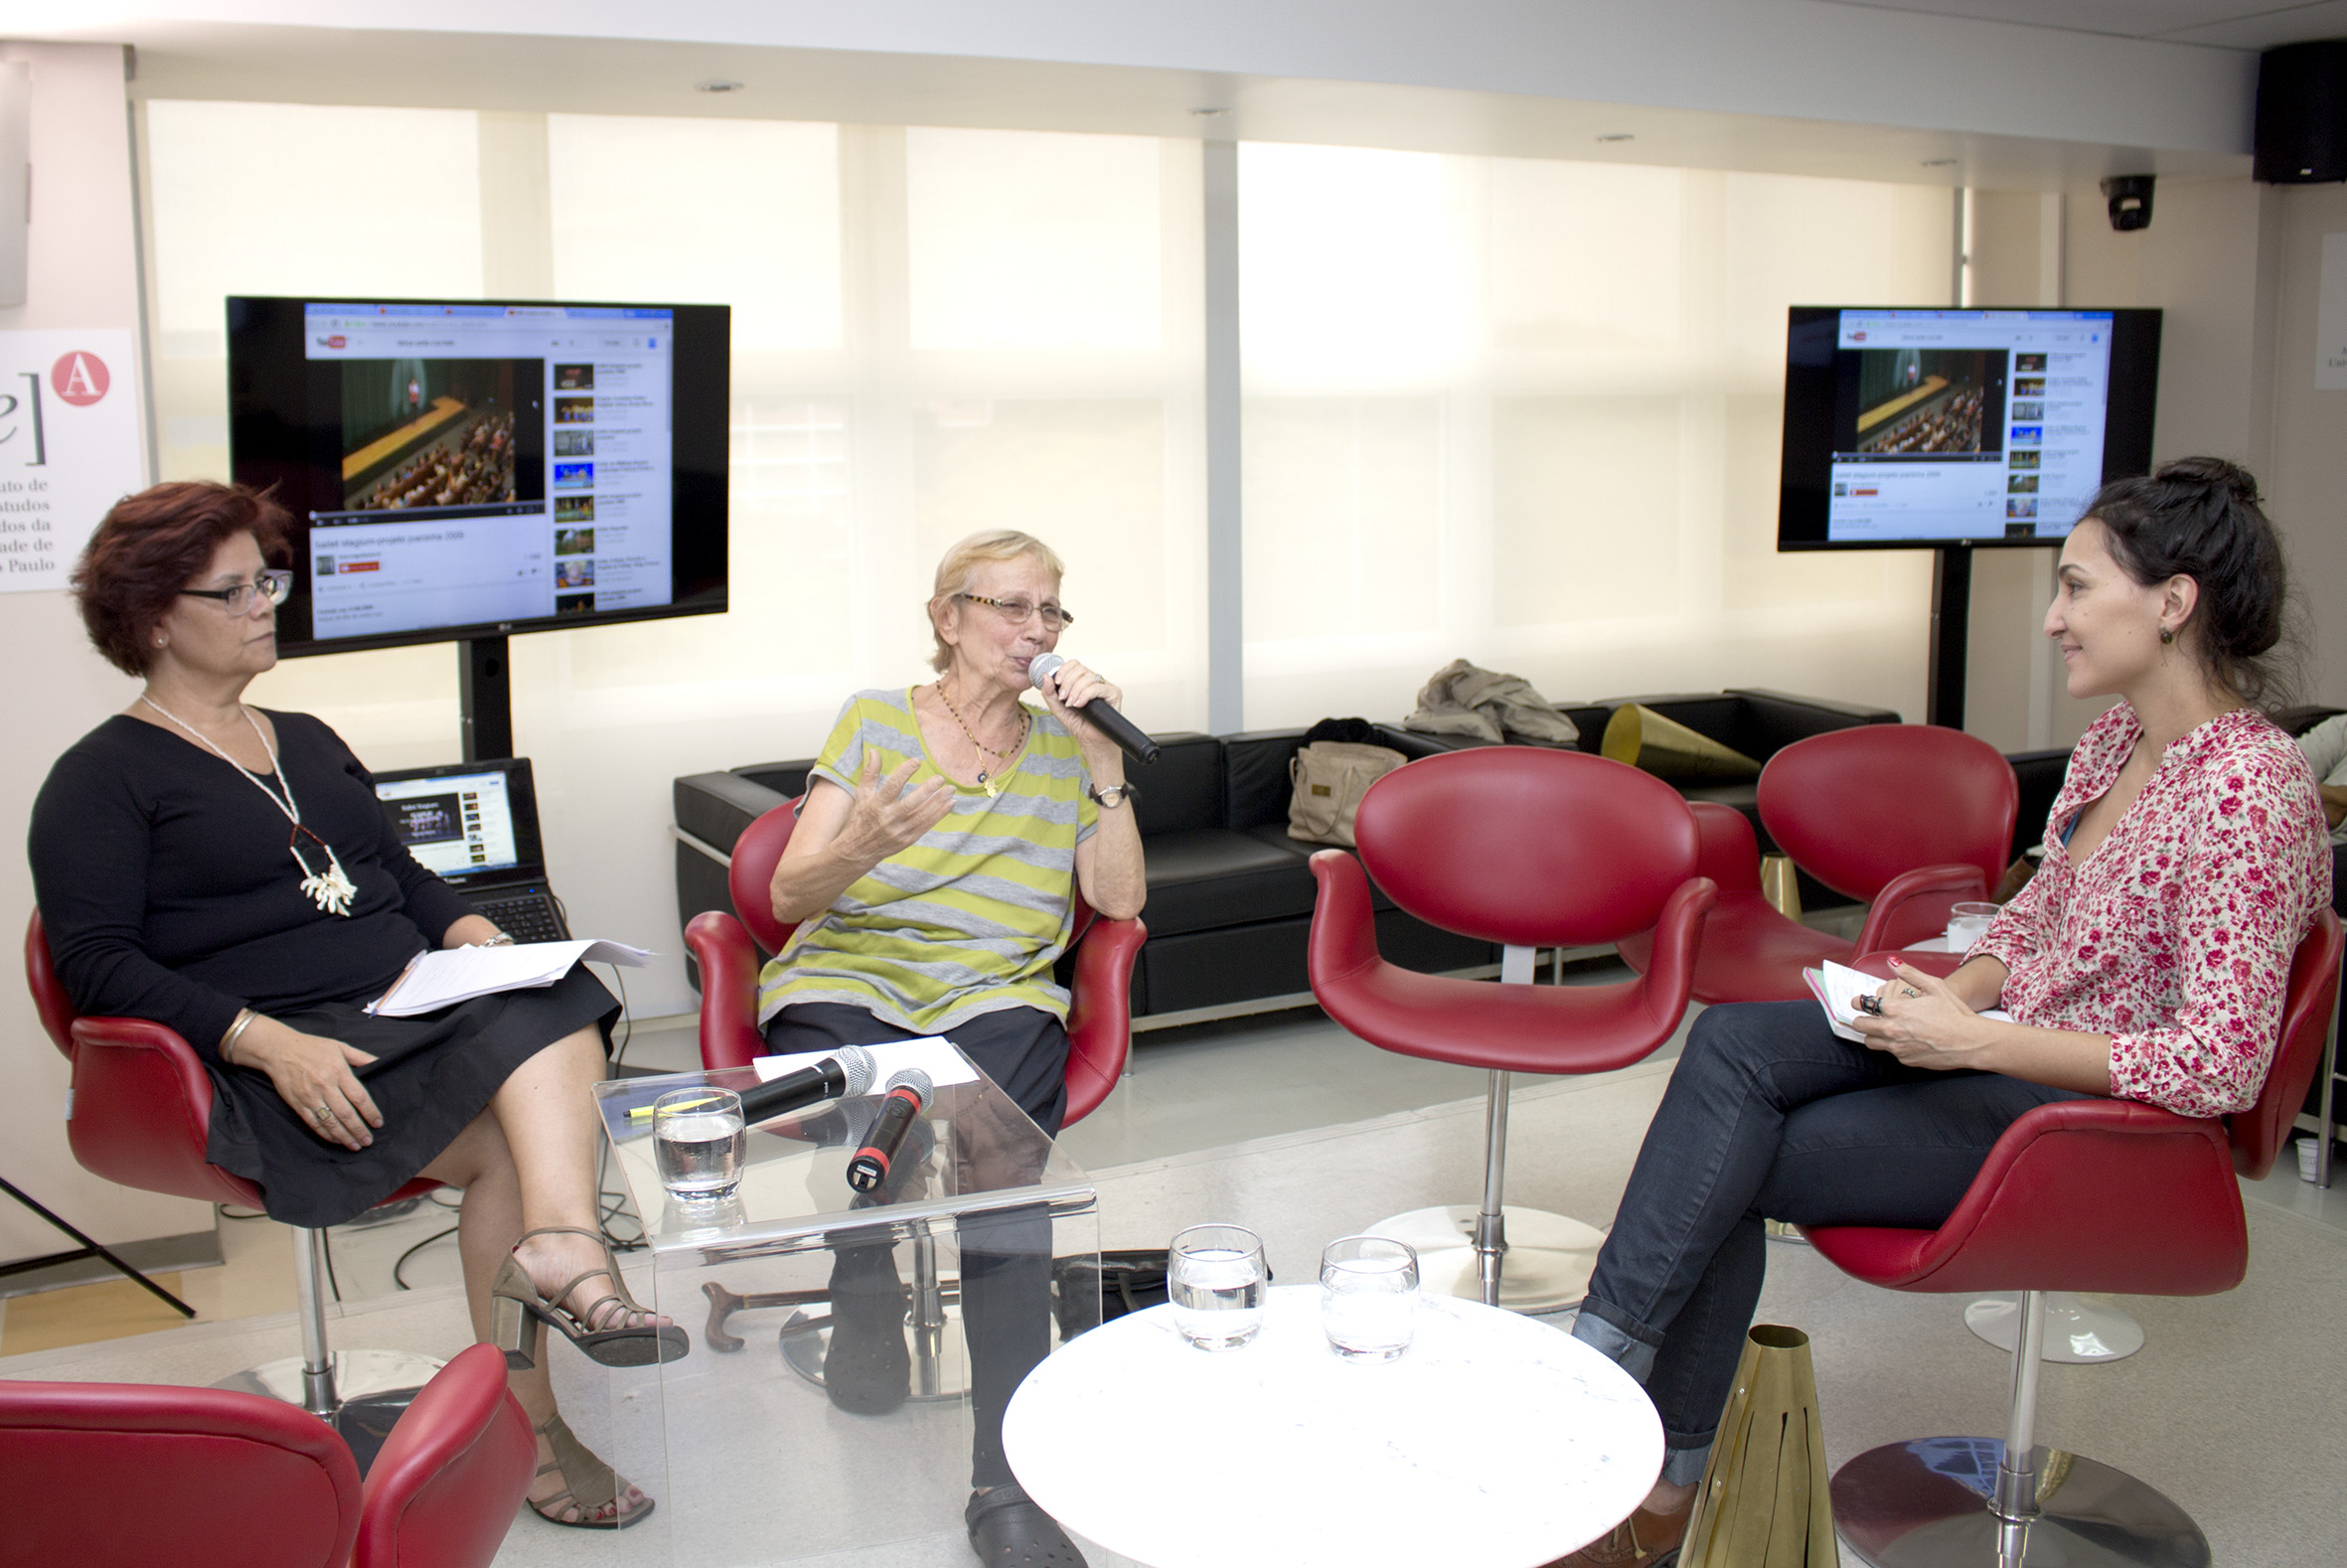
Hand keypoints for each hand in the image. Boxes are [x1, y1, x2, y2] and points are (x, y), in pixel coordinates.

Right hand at [241, 1018, 381, 1149]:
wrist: (279, 1050)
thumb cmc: (312, 1047)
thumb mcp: (340, 1047)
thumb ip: (361, 1057)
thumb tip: (379, 1064)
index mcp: (338, 1071)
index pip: (359, 1097)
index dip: (370, 1112)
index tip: (378, 1123)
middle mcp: (325, 1086)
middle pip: (346, 1114)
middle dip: (359, 1129)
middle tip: (368, 1140)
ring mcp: (310, 1097)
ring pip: (330, 1122)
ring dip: (344, 1136)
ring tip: (355, 1145)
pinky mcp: (298, 1104)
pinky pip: (314, 1123)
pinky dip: (326, 1134)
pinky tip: (336, 1139)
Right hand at [837, 750, 956, 861]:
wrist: (858, 851)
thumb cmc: (860, 818)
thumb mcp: (862, 795)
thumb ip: (870, 773)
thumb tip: (874, 751)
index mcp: (876, 805)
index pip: (892, 787)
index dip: (904, 773)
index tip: (916, 761)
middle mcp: (888, 819)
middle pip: (910, 803)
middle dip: (927, 790)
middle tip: (940, 778)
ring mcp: (899, 831)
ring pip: (922, 815)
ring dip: (938, 802)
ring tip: (951, 789)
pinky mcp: (907, 840)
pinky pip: (926, 826)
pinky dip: (939, 814)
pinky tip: (950, 803)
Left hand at [1035, 657, 1123, 761]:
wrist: (1091, 740)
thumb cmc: (1078, 724)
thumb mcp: (1057, 707)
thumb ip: (1049, 692)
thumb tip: (1046, 676)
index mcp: (1082, 681)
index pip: (1074, 664)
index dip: (1064, 670)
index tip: (1057, 682)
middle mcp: (1095, 681)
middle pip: (1080, 669)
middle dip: (1068, 683)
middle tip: (1064, 698)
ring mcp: (1105, 686)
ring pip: (1088, 678)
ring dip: (1075, 691)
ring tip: (1072, 704)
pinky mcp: (1114, 694)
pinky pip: (1098, 688)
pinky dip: (1085, 695)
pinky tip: (1080, 705)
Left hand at [1848, 958, 1987, 1071]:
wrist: (1971, 1042)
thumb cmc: (1955, 1013)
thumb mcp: (1934, 986)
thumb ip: (1909, 973)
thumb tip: (1892, 962)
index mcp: (1896, 1009)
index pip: (1864, 1005)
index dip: (1859, 1001)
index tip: (1858, 1001)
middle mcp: (1892, 1029)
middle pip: (1860, 1026)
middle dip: (1861, 1019)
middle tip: (1867, 1016)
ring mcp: (1898, 1047)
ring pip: (1870, 1042)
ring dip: (1872, 1034)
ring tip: (1882, 1029)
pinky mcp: (1905, 1060)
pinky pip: (1889, 1052)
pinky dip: (1891, 1046)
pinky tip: (1903, 1039)